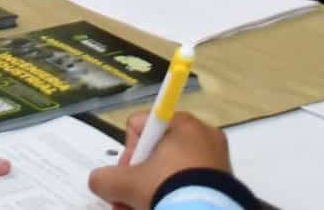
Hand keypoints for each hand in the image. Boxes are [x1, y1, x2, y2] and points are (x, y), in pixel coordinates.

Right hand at [86, 111, 232, 209]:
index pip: (141, 126)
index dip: (129, 152)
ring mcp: (216, 159)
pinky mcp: (224, 183)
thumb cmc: (168, 188)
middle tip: (131, 200)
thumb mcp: (127, 184)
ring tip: (142, 209)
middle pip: (156, 153)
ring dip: (153, 191)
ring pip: (171, 172)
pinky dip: (175, 196)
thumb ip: (105, 179)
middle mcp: (202, 134)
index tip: (130, 174)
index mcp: (182, 123)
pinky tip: (165, 209)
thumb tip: (99, 181)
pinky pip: (190, 184)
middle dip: (138, 178)